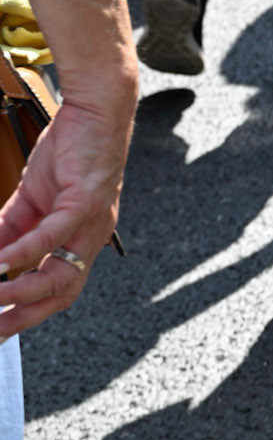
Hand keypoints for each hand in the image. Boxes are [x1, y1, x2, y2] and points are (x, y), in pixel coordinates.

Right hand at [0, 94, 133, 335]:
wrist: (96, 110)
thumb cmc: (70, 152)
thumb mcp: (32, 199)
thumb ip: (9, 231)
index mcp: (80, 239)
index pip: (58, 288)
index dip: (30, 312)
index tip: (0, 329)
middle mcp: (92, 236)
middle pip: (63, 293)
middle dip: (27, 316)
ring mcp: (93, 220)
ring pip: (61, 274)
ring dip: (23, 292)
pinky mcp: (86, 198)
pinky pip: (55, 234)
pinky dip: (25, 252)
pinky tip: (2, 263)